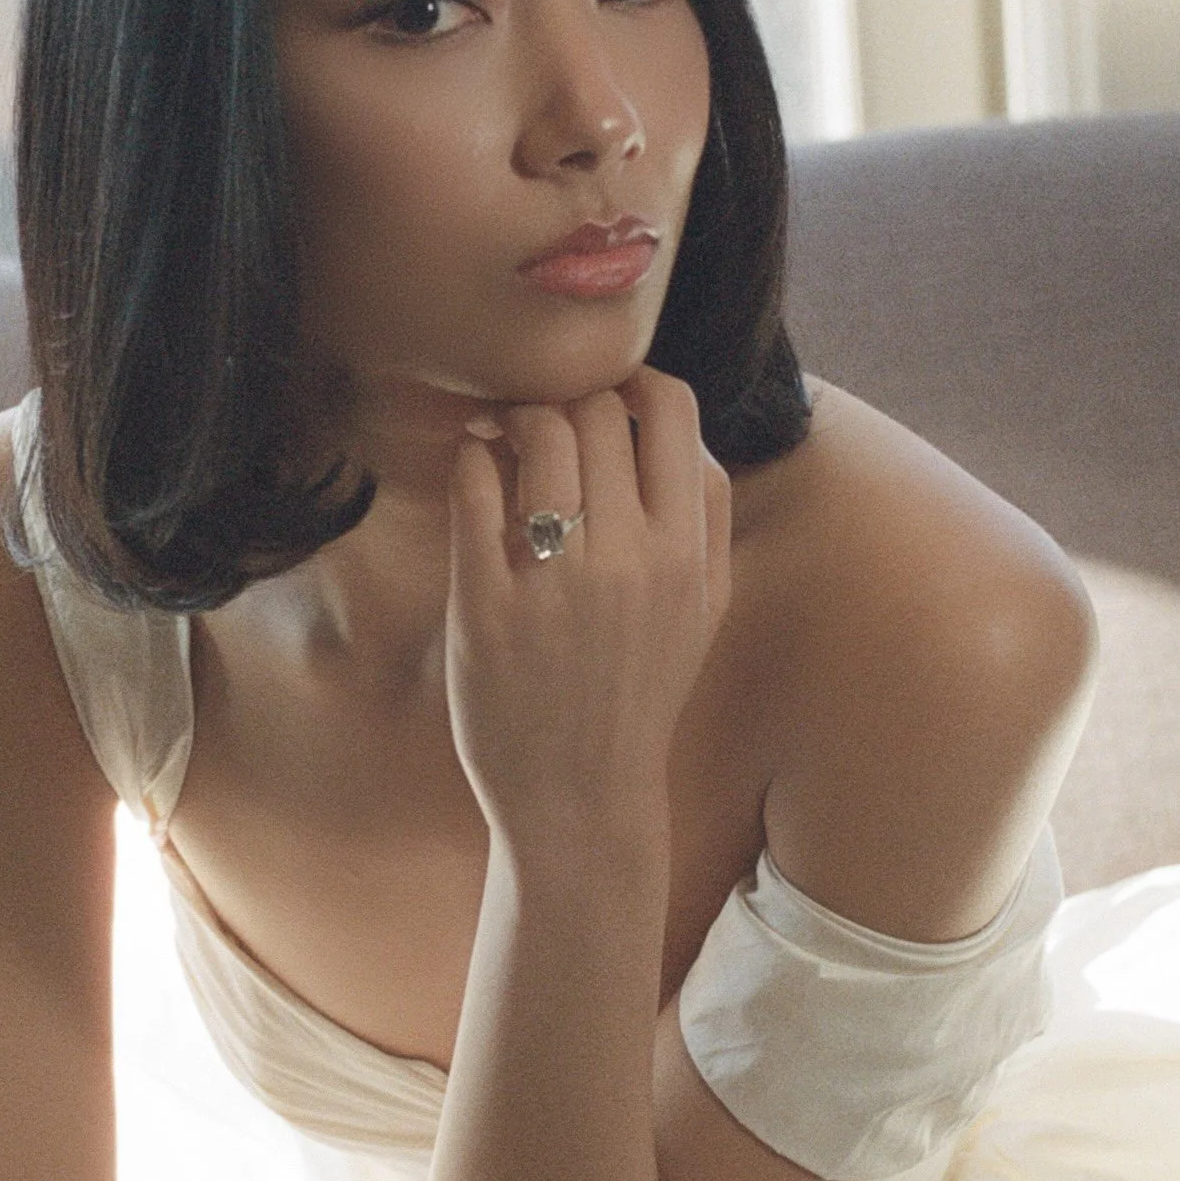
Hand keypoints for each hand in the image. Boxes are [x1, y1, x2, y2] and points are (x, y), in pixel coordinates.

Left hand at [445, 368, 730, 857]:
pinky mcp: (487, 606)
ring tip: (504, 437)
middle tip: (543, 422)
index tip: (609, 397)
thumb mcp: (704, 609)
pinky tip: (476, 469)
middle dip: (567, 402)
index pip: (672, 411)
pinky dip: (472, 459)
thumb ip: (707, 517)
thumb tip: (678, 425)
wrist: (581, 797)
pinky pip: (476, 488)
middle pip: (598, 412)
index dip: (636, 383)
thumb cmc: (638, 694)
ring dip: (515, 418)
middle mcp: (628, 561)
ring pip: (539, 434)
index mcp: (686, 555)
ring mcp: (555, 583)